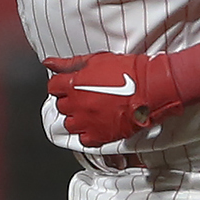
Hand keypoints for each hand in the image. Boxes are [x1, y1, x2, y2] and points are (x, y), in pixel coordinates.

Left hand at [42, 52, 182, 146]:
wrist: (152, 87)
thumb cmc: (128, 70)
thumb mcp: (96, 59)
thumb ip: (69, 63)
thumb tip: (48, 63)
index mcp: (74, 84)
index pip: (53, 88)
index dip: (61, 86)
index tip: (70, 86)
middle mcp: (77, 105)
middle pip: (61, 106)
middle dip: (70, 102)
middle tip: (84, 98)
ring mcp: (87, 122)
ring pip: (69, 125)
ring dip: (76, 119)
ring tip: (91, 112)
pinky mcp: (99, 135)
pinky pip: (83, 140)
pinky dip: (88, 134)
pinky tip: (97, 125)